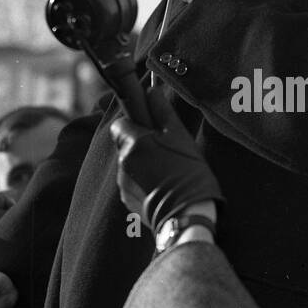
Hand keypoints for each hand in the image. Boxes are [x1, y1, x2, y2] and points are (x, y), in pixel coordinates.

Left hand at [109, 85, 222, 232]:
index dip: (135, 123)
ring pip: (129, 164)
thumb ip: (162, 112)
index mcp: (133, 143)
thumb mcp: (180, 136)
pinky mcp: (128, 200)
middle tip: (166, 150)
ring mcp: (123, 183)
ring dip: (143, 163)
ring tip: (167, 172)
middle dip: (141, 144)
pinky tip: (163, 187)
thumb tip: (151, 92)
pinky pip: (132, 183)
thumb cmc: (187, 173)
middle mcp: (123, 162)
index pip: (120, 123)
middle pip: (126, 144)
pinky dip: (144, 181)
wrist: (186, 215)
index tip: (150, 127)